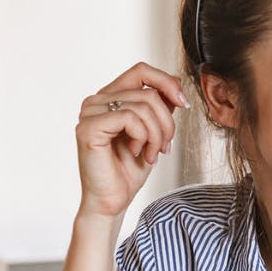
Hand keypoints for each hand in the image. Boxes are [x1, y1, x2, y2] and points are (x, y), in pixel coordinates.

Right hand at [75, 62, 190, 217]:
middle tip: (165, 146)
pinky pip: (129, 118)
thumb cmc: (128, 169)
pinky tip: (136, 152)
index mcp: (110, 97)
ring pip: (142, 106)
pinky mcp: (88, 127)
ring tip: (152, 153)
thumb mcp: (154, 131)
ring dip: (156, 134)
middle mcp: (96, 100)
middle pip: (148, 92)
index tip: (183, 103)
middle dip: (166, 122)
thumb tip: (176, 81)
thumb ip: (160, 106)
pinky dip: (142, 137)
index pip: (141, 71)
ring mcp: (89, 112)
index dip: (166, 82)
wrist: (112, 200)